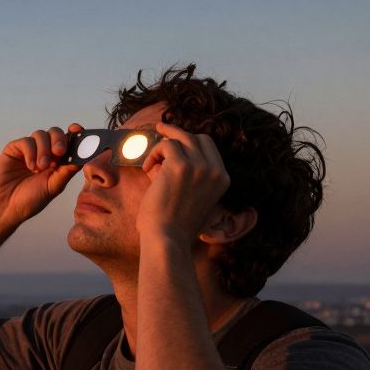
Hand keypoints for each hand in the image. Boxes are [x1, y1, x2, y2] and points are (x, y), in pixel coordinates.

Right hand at [0, 123, 83, 225]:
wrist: (6, 207)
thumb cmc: (30, 200)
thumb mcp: (54, 186)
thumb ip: (67, 171)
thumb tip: (84, 157)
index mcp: (57, 161)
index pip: (68, 141)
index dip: (74, 133)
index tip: (78, 130)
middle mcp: (44, 152)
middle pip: (55, 133)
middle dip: (59, 139)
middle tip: (59, 152)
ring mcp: (29, 150)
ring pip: (41, 134)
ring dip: (44, 149)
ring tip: (41, 167)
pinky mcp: (14, 149)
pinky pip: (26, 141)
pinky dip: (31, 152)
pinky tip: (30, 167)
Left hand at [137, 122, 229, 243]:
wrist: (167, 239)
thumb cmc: (173, 224)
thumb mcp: (192, 197)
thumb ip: (187, 176)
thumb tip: (166, 153)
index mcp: (222, 179)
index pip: (209, 148)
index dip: (190, 141)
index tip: (175, 139)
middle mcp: (215, 171)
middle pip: (197, 138)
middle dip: (178, 133)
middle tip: (160, 130)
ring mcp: (199, 167)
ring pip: (180, 138)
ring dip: (161, 146)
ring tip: (150, 162)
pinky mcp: (180, 166)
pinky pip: (165, 145)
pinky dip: (153, 153)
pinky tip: (147, 169)